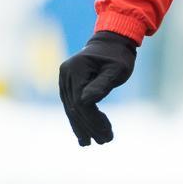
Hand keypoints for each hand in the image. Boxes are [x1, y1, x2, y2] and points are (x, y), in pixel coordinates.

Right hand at [57, 31, 136, 145]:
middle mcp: (65, 74)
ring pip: (71, 108)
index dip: (93, 120)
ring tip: (91, 143)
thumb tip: (87, 101)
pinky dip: (79, 118)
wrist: (112, 40)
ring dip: (82, 126)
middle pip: (74, 107)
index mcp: (76, 70)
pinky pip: (71, 104)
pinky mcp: (68, 83)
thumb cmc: (118, 55)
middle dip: (89, 126)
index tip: (107, 132)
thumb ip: (102, 84)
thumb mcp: (116, 69)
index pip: (81, 102)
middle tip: (104, 141)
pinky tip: (84, 133)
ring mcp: (64, 78)